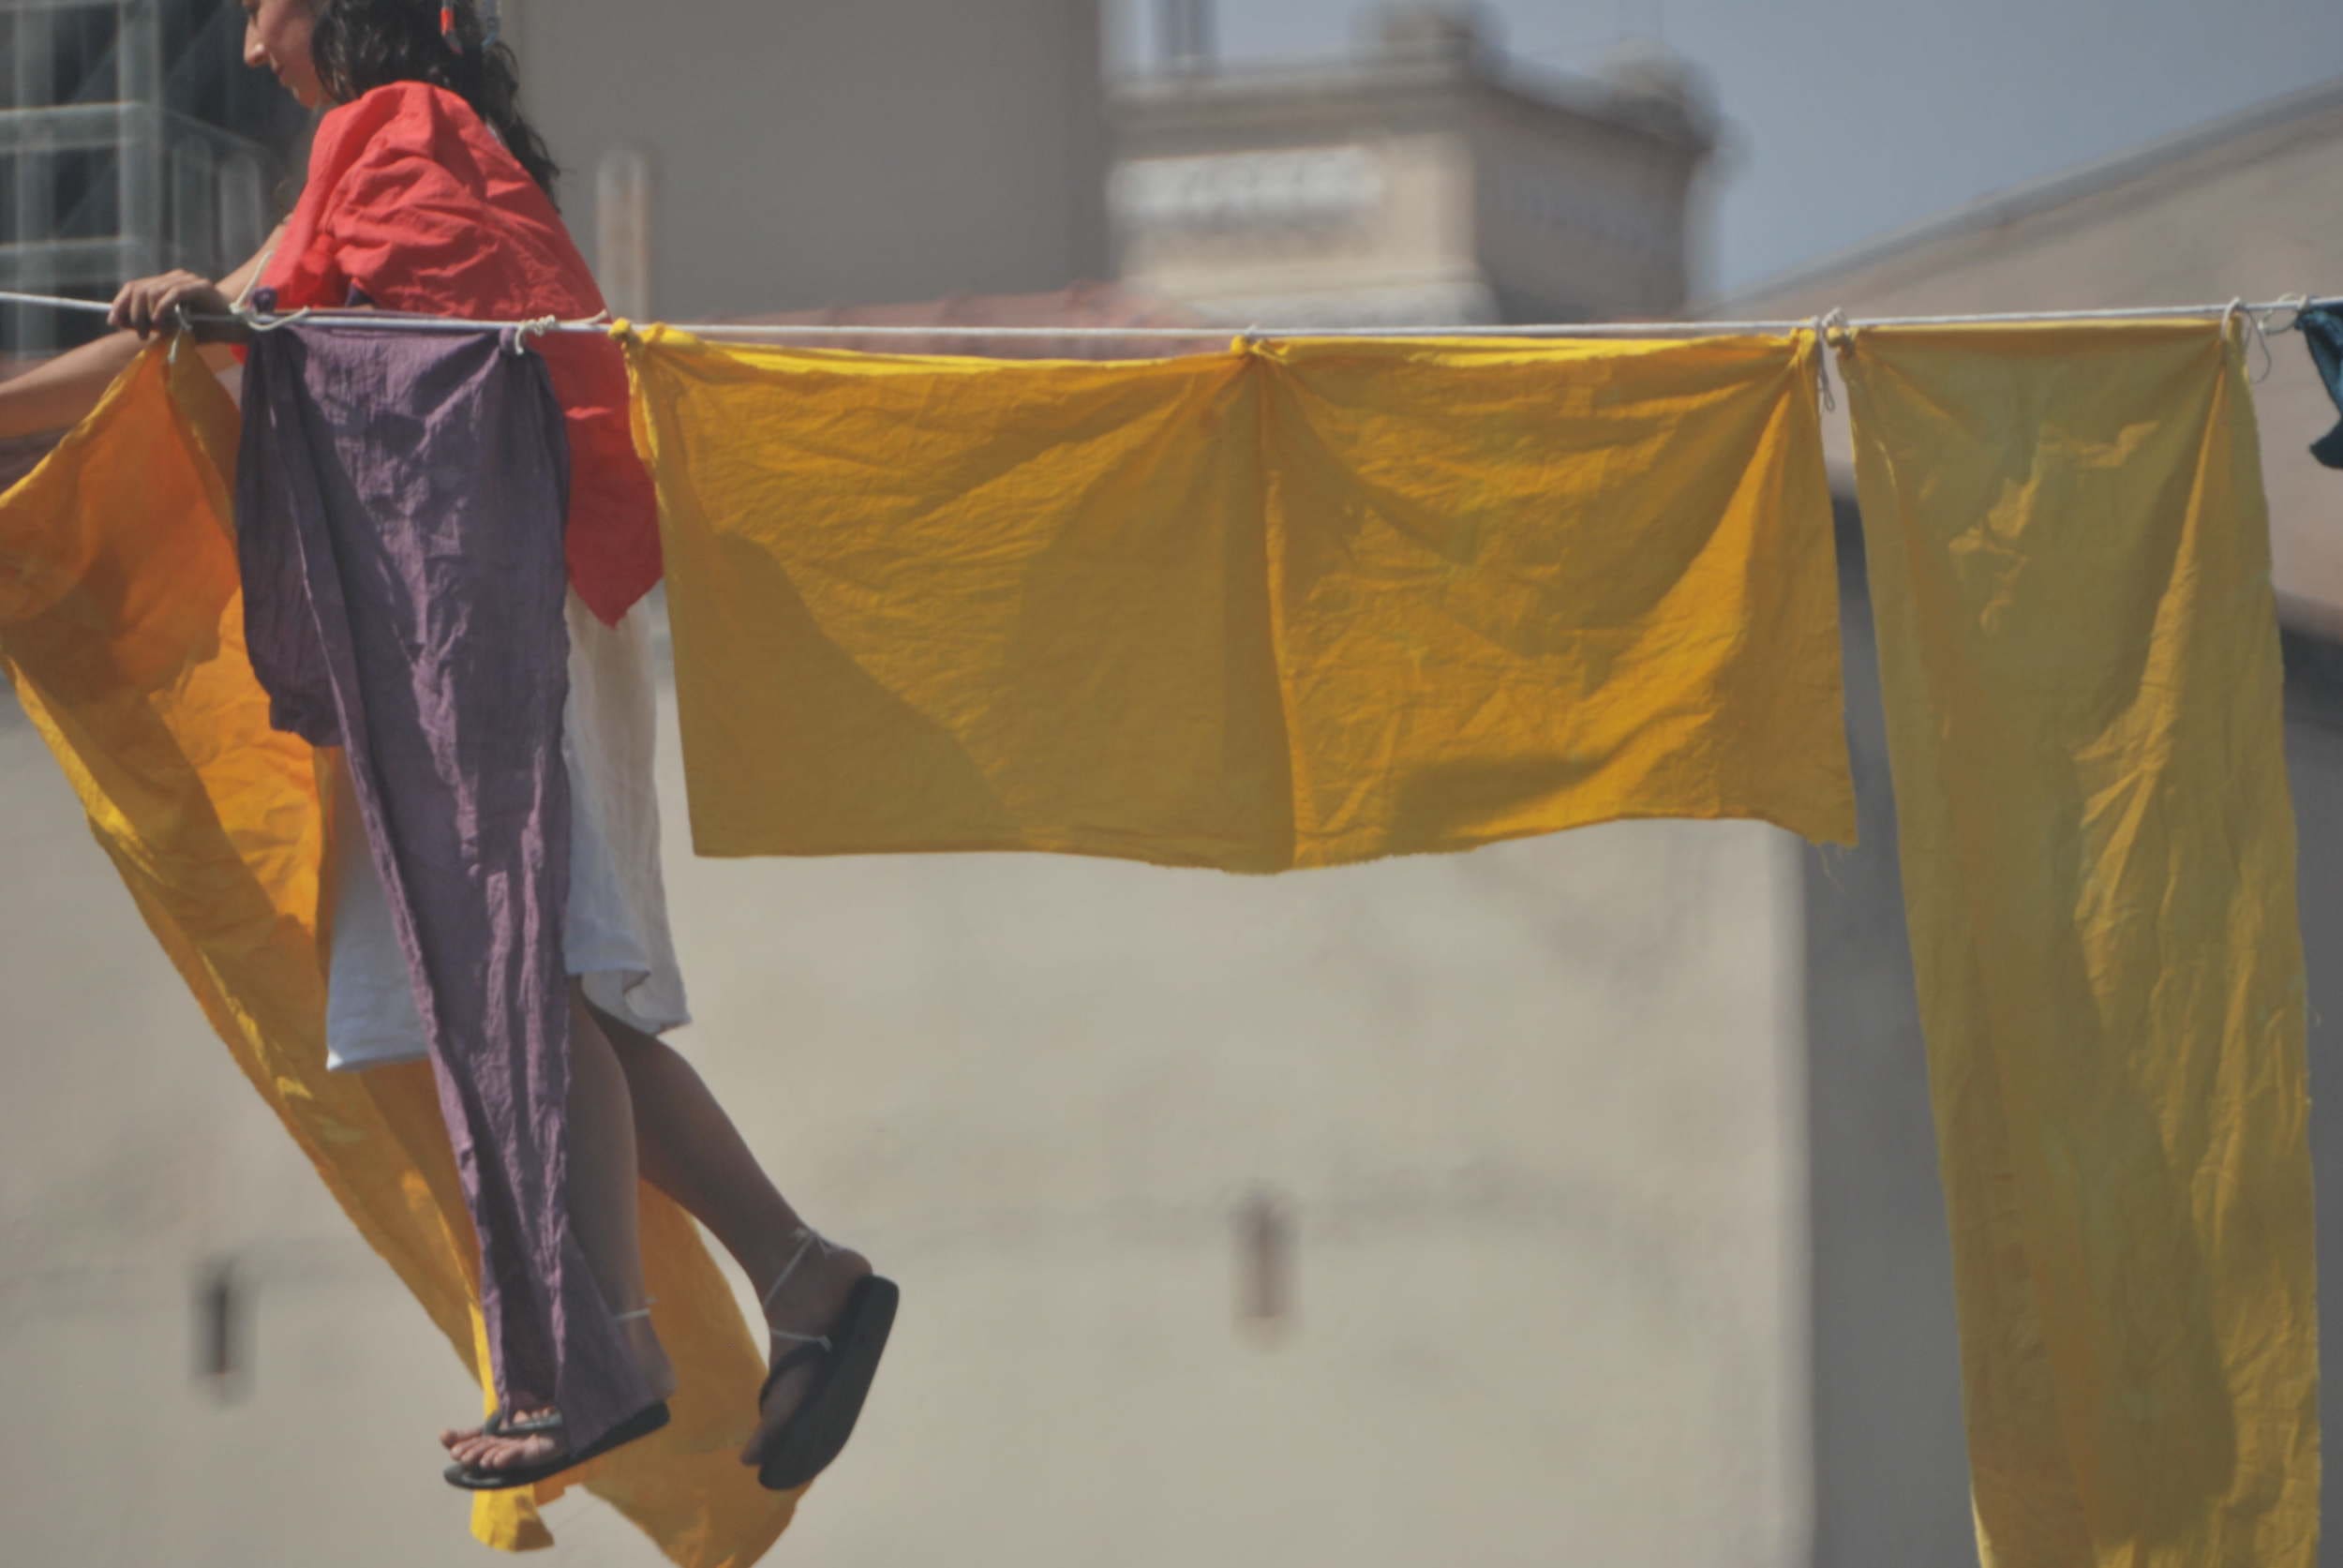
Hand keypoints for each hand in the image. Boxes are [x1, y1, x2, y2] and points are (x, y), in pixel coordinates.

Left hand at [107, 271, 248, 342]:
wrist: (235, 329)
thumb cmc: (205, 329)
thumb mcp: (170, 327)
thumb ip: (149, 322)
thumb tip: (120, 321)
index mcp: (166, 283)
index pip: (134, 286)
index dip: (120, 303)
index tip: (114, 321)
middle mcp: (174, 277)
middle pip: (139, 288)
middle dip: (133, 312)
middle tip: (139, 333)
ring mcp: (187, 279)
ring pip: (153, 291)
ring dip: (147, 314)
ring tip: (153, 331)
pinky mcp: (199, 286)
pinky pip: (173, 293)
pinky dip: (163, 308)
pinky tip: (162, 322)